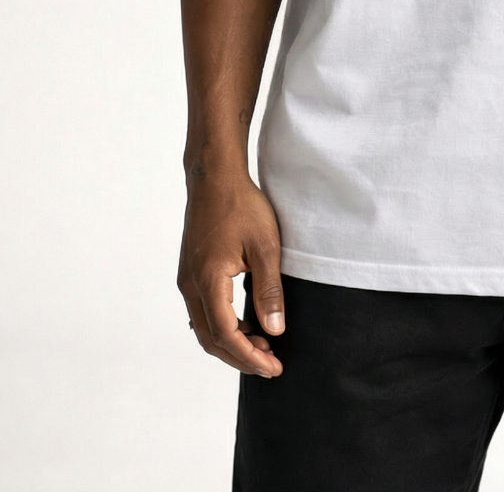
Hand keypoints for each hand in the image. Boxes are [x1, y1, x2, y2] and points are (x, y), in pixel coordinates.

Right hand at [178, 166, 285, 376]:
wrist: (214, 177)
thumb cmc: (240, 206)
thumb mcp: (265, 246)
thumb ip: (269, 291)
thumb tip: (275, 330)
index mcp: (207, 281)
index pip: (226, 335)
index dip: (250, 356)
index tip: (274, 367)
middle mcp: (190, 285)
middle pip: (211, 339)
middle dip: (240, 357)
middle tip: (270, 364)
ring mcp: (187, 279)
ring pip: (205, 327)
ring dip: (231, 342)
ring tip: (263, 345)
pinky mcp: (191, 272)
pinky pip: (203, 311)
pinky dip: (223, 325)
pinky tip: (247, 322)